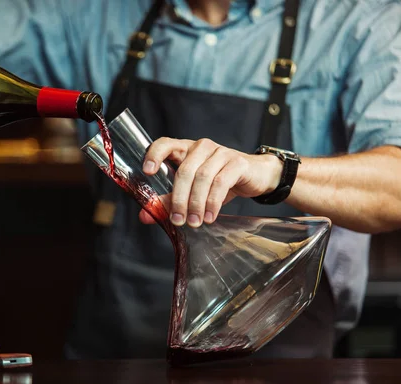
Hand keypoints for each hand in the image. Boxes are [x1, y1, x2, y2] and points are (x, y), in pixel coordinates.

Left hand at [139, 138, 282, 226]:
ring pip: (202, 178)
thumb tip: (144, 215)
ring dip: (196, 203)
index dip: (155, 154)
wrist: (256, 176)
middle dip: (179, 199)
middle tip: (178, 220)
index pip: (165, 144)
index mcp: (186, 149)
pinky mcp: (237, 162)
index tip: (147, 172)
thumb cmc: (220, 182)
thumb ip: (168, 201)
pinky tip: (210, 216)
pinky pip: (221, 182)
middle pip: (184, 171)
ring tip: (194, 222)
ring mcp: (220, 152)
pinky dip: (213, 202)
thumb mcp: (192, 191)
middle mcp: (201, 147)